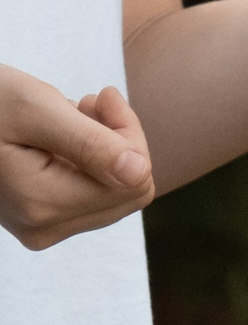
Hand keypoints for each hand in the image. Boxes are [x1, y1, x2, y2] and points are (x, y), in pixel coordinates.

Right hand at [0, 67, 154, 250]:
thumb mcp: (33, 107)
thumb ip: (89, 142)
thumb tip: (137, 172)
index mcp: (43, 204)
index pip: (134, 180)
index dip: (128, 134)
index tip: (101, 96)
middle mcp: (44, 228)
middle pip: (127, 192)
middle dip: (118, 142)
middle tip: (87, 102)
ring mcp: (42, 229)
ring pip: (113, 194)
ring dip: (102, 150)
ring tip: (68, 117)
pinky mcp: (41, 221)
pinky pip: (91, 196)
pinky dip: (86, 162)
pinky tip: (60, 136)